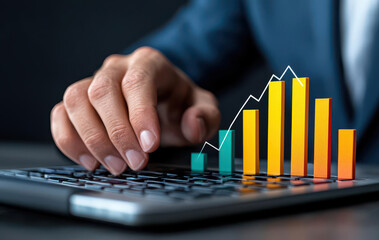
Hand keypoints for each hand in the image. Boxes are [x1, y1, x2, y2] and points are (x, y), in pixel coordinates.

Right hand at [50, 47, 220, 174]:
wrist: (162, 100)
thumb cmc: (180, 104)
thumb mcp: (203, 109)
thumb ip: (206, 116)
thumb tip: (191, 125)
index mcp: (149, 63)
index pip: (138, 82)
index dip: (140, 114)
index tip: (149, 145)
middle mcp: (117, 68)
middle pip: (102, 91)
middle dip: (117, 133)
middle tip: (135, 163)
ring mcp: (93, 81)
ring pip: (76, 101)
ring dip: (92, 139)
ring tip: (114, 166)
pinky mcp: (78, 101)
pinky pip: (61, 115)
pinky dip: (70, 141)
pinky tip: (91, 162)